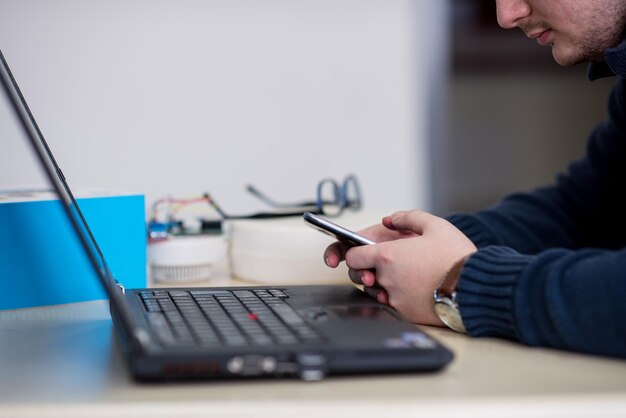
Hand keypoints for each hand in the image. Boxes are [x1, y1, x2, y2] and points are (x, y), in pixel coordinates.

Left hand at [324, 210, 476, 325]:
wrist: (476, 287)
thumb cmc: (456, 255)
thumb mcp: (435, 225)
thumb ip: (408, 218)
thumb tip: (389, 220)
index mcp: (388, 256)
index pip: (352, 257)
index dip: (357, 253)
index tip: (367, 251)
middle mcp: (387, 279)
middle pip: (363, 276)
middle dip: (371, 269)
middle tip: (391, 263)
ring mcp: (395, 299)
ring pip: (377, 292)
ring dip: (384, 284)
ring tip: (406, 275)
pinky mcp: (406, 314)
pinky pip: (393, 305)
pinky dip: (399, 298)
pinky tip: (416, 289)